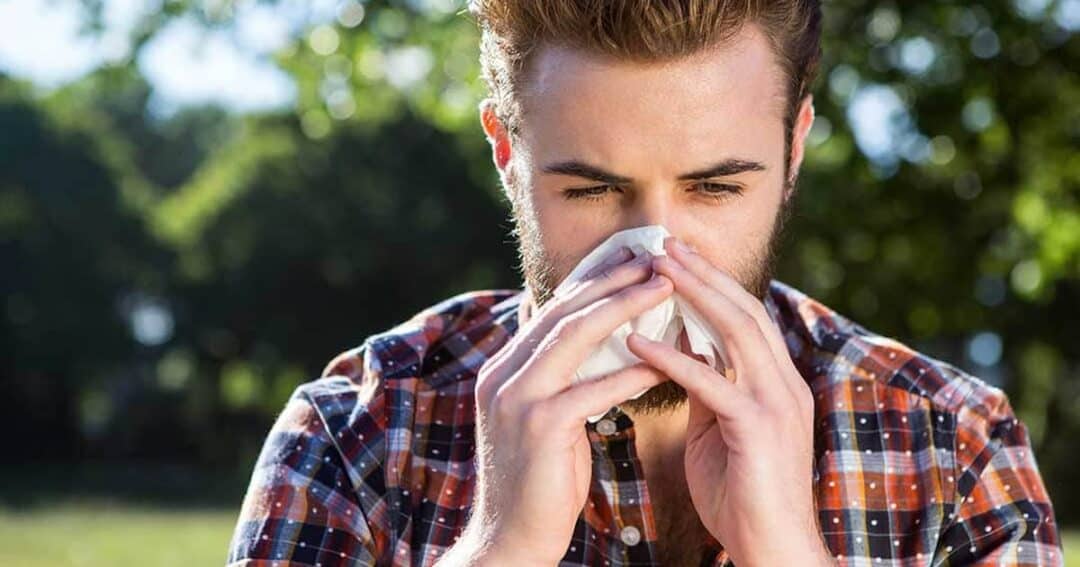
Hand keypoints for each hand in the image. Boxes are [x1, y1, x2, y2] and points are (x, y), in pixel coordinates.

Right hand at [441, 246, 673, 565]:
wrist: (510, 540)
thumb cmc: (538, 483)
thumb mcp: (543, 420)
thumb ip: (558, 379)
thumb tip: (591, 342)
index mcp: (504, 368)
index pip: (551, 310)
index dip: (593, 280)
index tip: (632, 258)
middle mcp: (503, 374)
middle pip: (562, 310)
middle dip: (611, 279)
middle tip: (655, 257)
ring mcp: (516, 399)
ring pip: (573, 336)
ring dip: (623, 307)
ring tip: (664, 287)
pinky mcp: (539, 428)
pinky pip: (592, 389)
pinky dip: (630, 371)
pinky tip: (664, 361)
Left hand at [625, 236, 832, 566]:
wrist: (771, 548)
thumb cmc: (740, 494)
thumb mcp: (717, 428)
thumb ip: (705, 387)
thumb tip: (680, 348)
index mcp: (775, 382)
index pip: (744, 316)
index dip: (712, 281)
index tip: (676, 255)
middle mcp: (783, 384)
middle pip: (744, 310)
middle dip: (703, 273)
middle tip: (664, 243)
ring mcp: (776, 404)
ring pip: (737, 332)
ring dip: (694, 296)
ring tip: (654, 270)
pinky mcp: (758, 430)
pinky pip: (712, 384)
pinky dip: (673, 359)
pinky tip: (637, 343)